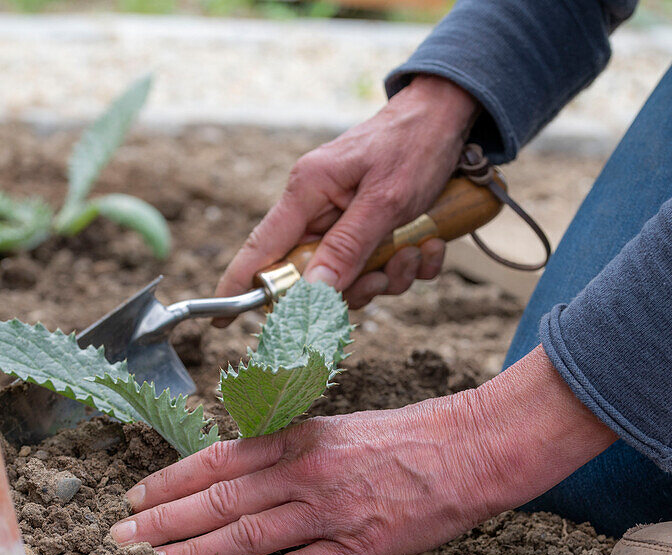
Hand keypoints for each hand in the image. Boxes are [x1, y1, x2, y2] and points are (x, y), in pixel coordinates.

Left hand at [109, 347, 615, 554]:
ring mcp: (330, 512)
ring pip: (248, 535)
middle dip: (165, 521)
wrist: (467, 450)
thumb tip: (237, 466)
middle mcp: (306, 473)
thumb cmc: (404, 436)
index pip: (219, 459)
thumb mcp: (336, 427)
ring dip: (197, 553)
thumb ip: (287, 446)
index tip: (137, 495)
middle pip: (221, 500)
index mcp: (299, 438)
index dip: (172, 480)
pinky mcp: (358, 547)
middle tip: (123, 536)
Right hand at [213, 74, 479, 312]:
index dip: (241, 287)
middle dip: (355, 286)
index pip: (261, 249)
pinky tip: (432, 243)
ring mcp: (346, 218)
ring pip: (354, 276)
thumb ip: (348, 248)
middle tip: (384, 277)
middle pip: (314, 276)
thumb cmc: (414, 144)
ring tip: (418, 249)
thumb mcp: (385, 200)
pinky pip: (383, 265)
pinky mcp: (374, 226)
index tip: (221, 322)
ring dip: (391, 275)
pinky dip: (412, 263)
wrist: (450, 115)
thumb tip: (310, 295)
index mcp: (307, 193)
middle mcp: (320, 208)